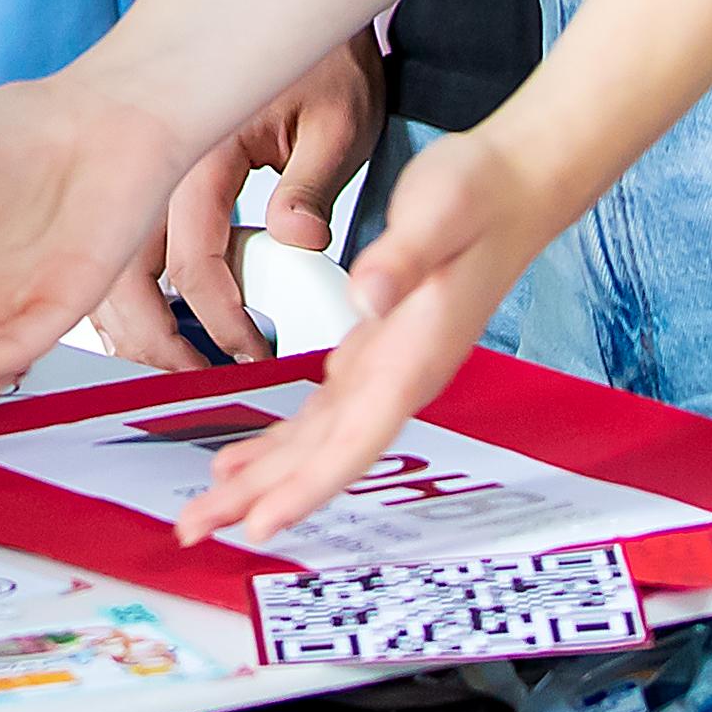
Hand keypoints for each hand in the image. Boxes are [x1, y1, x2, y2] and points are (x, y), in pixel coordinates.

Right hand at [134, 25, 385, 358]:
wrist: (305, 16)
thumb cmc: (328, 70)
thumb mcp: (337, 123)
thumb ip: (312, 182)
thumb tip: (300, 238)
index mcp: (201, 153)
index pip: (193, 259)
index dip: (219, 318)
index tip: (248, 355)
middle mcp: (161, 165)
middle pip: (125, 271)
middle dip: (152, 338)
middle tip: (192, 381)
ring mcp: (149, 171)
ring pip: (111, 263)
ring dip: (129, 322)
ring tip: (166, 366)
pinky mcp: (153, 175)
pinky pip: (122, 244)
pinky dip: (125, 291)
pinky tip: (145, 324)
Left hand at [166, 126, 556, 543]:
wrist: (517, 184)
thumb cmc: (482, 194)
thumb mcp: (440, 212)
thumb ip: (404, 257)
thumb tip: (367, 297)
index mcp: (413, 357)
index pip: (353, 442)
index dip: (306, 488)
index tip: (259, 525)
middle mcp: (402, 376)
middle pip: (324, 456)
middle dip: (262, 497)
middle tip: (194, 528)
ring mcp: (392, 366)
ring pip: (319, 439)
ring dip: (266, 475)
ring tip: (211, 503)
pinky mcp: (381, 347)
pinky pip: (326, 410)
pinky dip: (288, 439)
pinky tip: (256, 456)